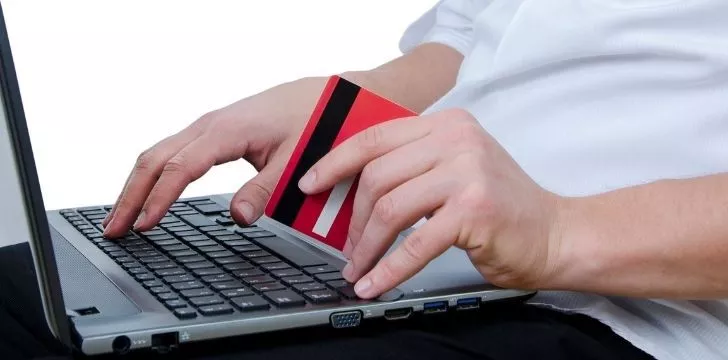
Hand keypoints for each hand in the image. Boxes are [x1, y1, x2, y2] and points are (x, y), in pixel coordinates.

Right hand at [102, 77, 328, 236]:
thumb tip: (238, 218)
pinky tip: (148, 194)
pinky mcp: (212, 132)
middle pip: (154, 159)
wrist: (321, 96)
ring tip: (119, 218)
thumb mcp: (294, 160)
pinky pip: (171, 153)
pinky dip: (152, 175)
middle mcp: (208, 125)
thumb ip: (265, 190)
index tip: (142, 226)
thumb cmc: (310, 123)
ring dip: (136, 185)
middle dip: (130, 195)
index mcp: (224, 132)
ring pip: (158, 154)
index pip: (179, 169)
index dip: (158, 199)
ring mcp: (207, 127)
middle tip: (112, 230)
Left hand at [298, 109, 563, 298]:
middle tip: (347, 246)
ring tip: (359, 267)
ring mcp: (466, 172)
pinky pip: (414, 243)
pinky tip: (375, 283)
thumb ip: (413, 166)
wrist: (556, 233)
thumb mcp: (456, 168)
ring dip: (366, 246)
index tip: (310, 184)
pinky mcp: (473, 209)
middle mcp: (456, 139)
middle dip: (352, 218)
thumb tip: (354, 189)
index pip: (375, 137)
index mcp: (446, 124)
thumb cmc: (500, 207)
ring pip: (390, 208)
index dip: (335, 162)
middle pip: (377, 175)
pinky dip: (388, 268)